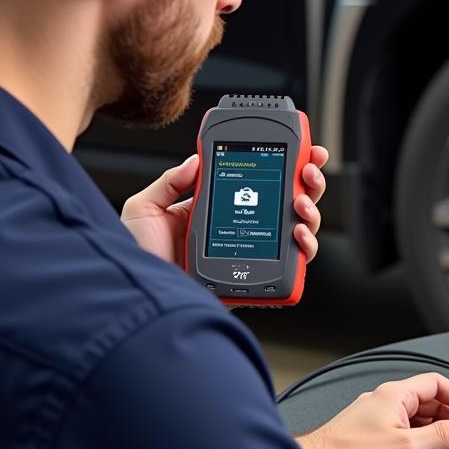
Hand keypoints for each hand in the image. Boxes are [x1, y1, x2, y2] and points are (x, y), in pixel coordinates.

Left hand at [121, 145, 328, 267]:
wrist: (141, 298)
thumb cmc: (137, 258)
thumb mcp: (145, 208)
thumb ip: (170, 181)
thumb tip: (197, 159)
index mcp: (217, 211)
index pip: (258, 183)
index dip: (285, 166)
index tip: (302, 151)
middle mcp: (241, 231)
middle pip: (288, 203)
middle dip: (308, 184)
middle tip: (308, 172)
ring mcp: (252, 255)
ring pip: (298, 231)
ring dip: (310, 213)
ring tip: (301, 204)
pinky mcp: (257, 280)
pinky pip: (292, 266)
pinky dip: (306, 249)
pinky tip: (299, 235)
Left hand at [295, 373, 448, 448]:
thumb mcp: (406, 447)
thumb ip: (441, 436)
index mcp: (396, 394)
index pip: (439, 384)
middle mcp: (386, 399)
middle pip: (430, 399)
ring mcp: (378, 415)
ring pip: (418, 414)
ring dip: (440, 427)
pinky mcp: (372, 431)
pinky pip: (406, 426)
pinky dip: (423, 435)